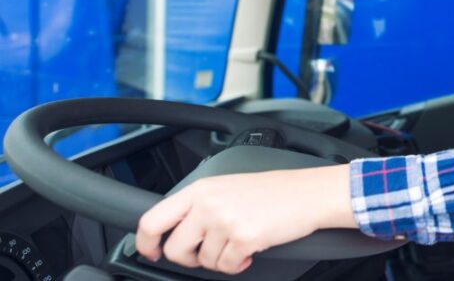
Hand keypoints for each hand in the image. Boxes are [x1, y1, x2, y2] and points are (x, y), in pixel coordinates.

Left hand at [135, 165, 351, 274]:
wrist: (308, 193)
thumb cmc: (274, 191)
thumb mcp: (228, 187)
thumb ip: (199, 204)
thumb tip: (177, 230)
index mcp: (200, 189)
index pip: (152, 219)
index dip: (146, 242)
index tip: (152, 251)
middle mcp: (208, 204)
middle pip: (175, 248)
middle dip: (189, 259)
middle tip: (205, 254)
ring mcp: (225, 221)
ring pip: (204, 261)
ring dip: (220, 260)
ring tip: (237, 246)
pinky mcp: (243, 238)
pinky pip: (226, 267)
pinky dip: (237, 265)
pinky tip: (248, 252)